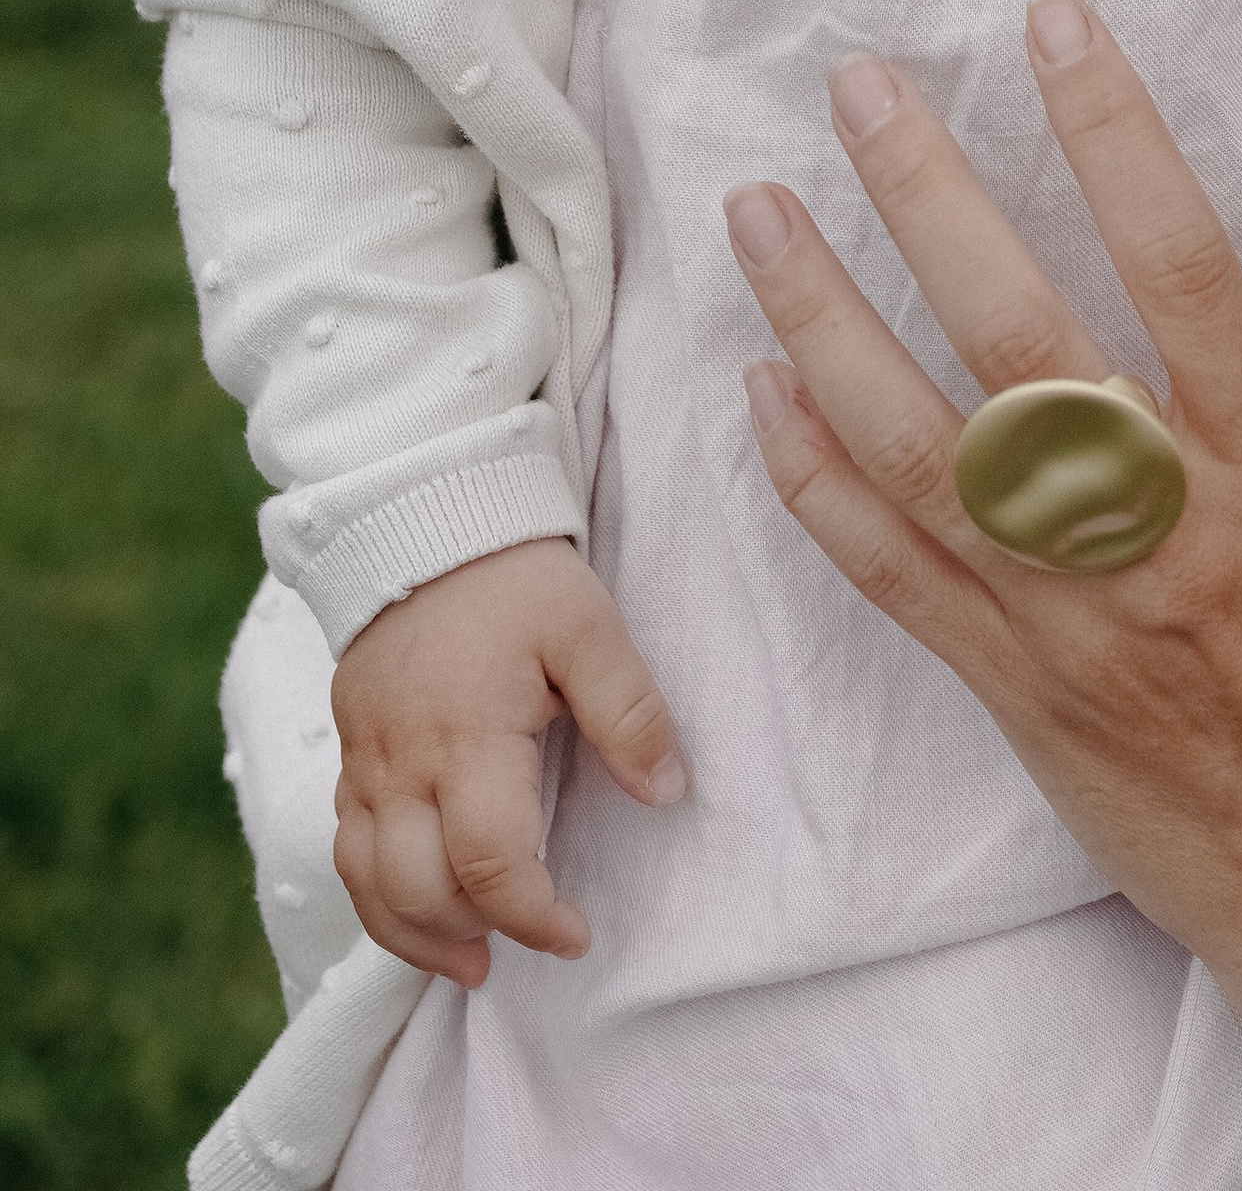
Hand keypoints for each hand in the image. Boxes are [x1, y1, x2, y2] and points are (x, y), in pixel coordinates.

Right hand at [330, 538, 685, 986]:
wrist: (425, 514)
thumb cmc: (515, 575)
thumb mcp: (590, 627)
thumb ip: (629, 711)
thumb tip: (666, 792)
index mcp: (467, 738)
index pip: (491, 863)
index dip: (534, 916)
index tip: (576, 934)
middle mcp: (402, 764)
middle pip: (416, 890)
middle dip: (468, 939)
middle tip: (520, 953)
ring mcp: (364, 760)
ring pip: (365, 882)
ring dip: (412, 934)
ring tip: (466, 958)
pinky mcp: (348, 749)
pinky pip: (344, 846)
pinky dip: (375, 893)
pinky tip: (415, 901)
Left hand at [722, 0, 1241, 1186]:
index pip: (1180, 260)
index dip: (1115, 131)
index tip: (1056, 23)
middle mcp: (1160, 527)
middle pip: (1021, 334)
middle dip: (931, 196)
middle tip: (861, 85)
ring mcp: (1070, 612)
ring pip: (919, 445)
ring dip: (825, 319)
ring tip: (761, 212)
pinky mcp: (1013, 687)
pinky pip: (890, 572)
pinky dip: (814, 480)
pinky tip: (763, 389)